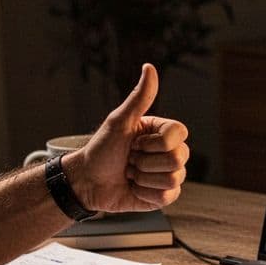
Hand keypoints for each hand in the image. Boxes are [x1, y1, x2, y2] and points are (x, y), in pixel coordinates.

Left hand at [62, 64, 189, 212]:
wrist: (87, 181)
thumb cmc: (101, 149)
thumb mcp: (119, 121)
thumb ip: (139, 98)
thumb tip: (149, 68)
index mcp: (163, 132)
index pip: (178, 135)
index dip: (153, 142)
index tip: (134, 141)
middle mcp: (170, 152)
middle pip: (177, 159)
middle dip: (144, 162)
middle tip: (129, 159)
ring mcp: (168, 175)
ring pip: (172, 179)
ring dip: (142, 178)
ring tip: (130, 173)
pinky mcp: (163, 196)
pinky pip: (166, 197)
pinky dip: (144, 194)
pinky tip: (134, 188)